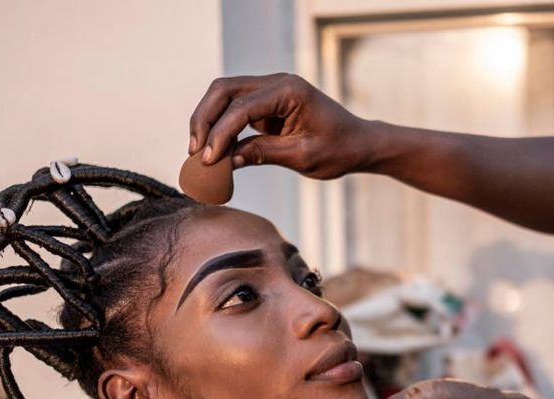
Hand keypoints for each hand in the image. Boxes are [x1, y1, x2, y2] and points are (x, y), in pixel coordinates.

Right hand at [188, 73, 376, 178]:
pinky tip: (213, 149)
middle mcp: (277, 82)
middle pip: (224, 90)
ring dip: (208, 121)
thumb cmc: (338, 150)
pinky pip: (234, 108)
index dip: (221, 132)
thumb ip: (263, 153)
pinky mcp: (266, 103)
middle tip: (195, 151)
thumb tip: (226, 161)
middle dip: (204, 119)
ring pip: (224, 95)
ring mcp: (270, 90)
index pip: (242, 106)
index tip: (209, 159)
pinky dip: (221, 126)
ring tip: (198, 152)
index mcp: (289, 91)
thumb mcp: (302, 156)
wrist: (358, 144)